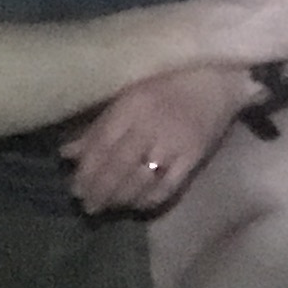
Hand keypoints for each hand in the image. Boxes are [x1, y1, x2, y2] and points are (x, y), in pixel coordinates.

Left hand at [62, 66, 248, 215]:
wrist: (220, 80)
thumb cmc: (169, 83)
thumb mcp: (129, 95)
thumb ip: (99, 125)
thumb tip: (67, 153)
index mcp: (132, 105)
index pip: (102, 145)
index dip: (87, 171)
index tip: (75, 188)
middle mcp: (150, 125)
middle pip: (119, 166)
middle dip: (100, 190)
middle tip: (88, 206)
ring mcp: (174, 143)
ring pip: (140, 180)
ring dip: (121, 198)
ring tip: (109, 207)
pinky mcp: (194, 158)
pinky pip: (168, 187)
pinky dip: (150, 200)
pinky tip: (138, 205)